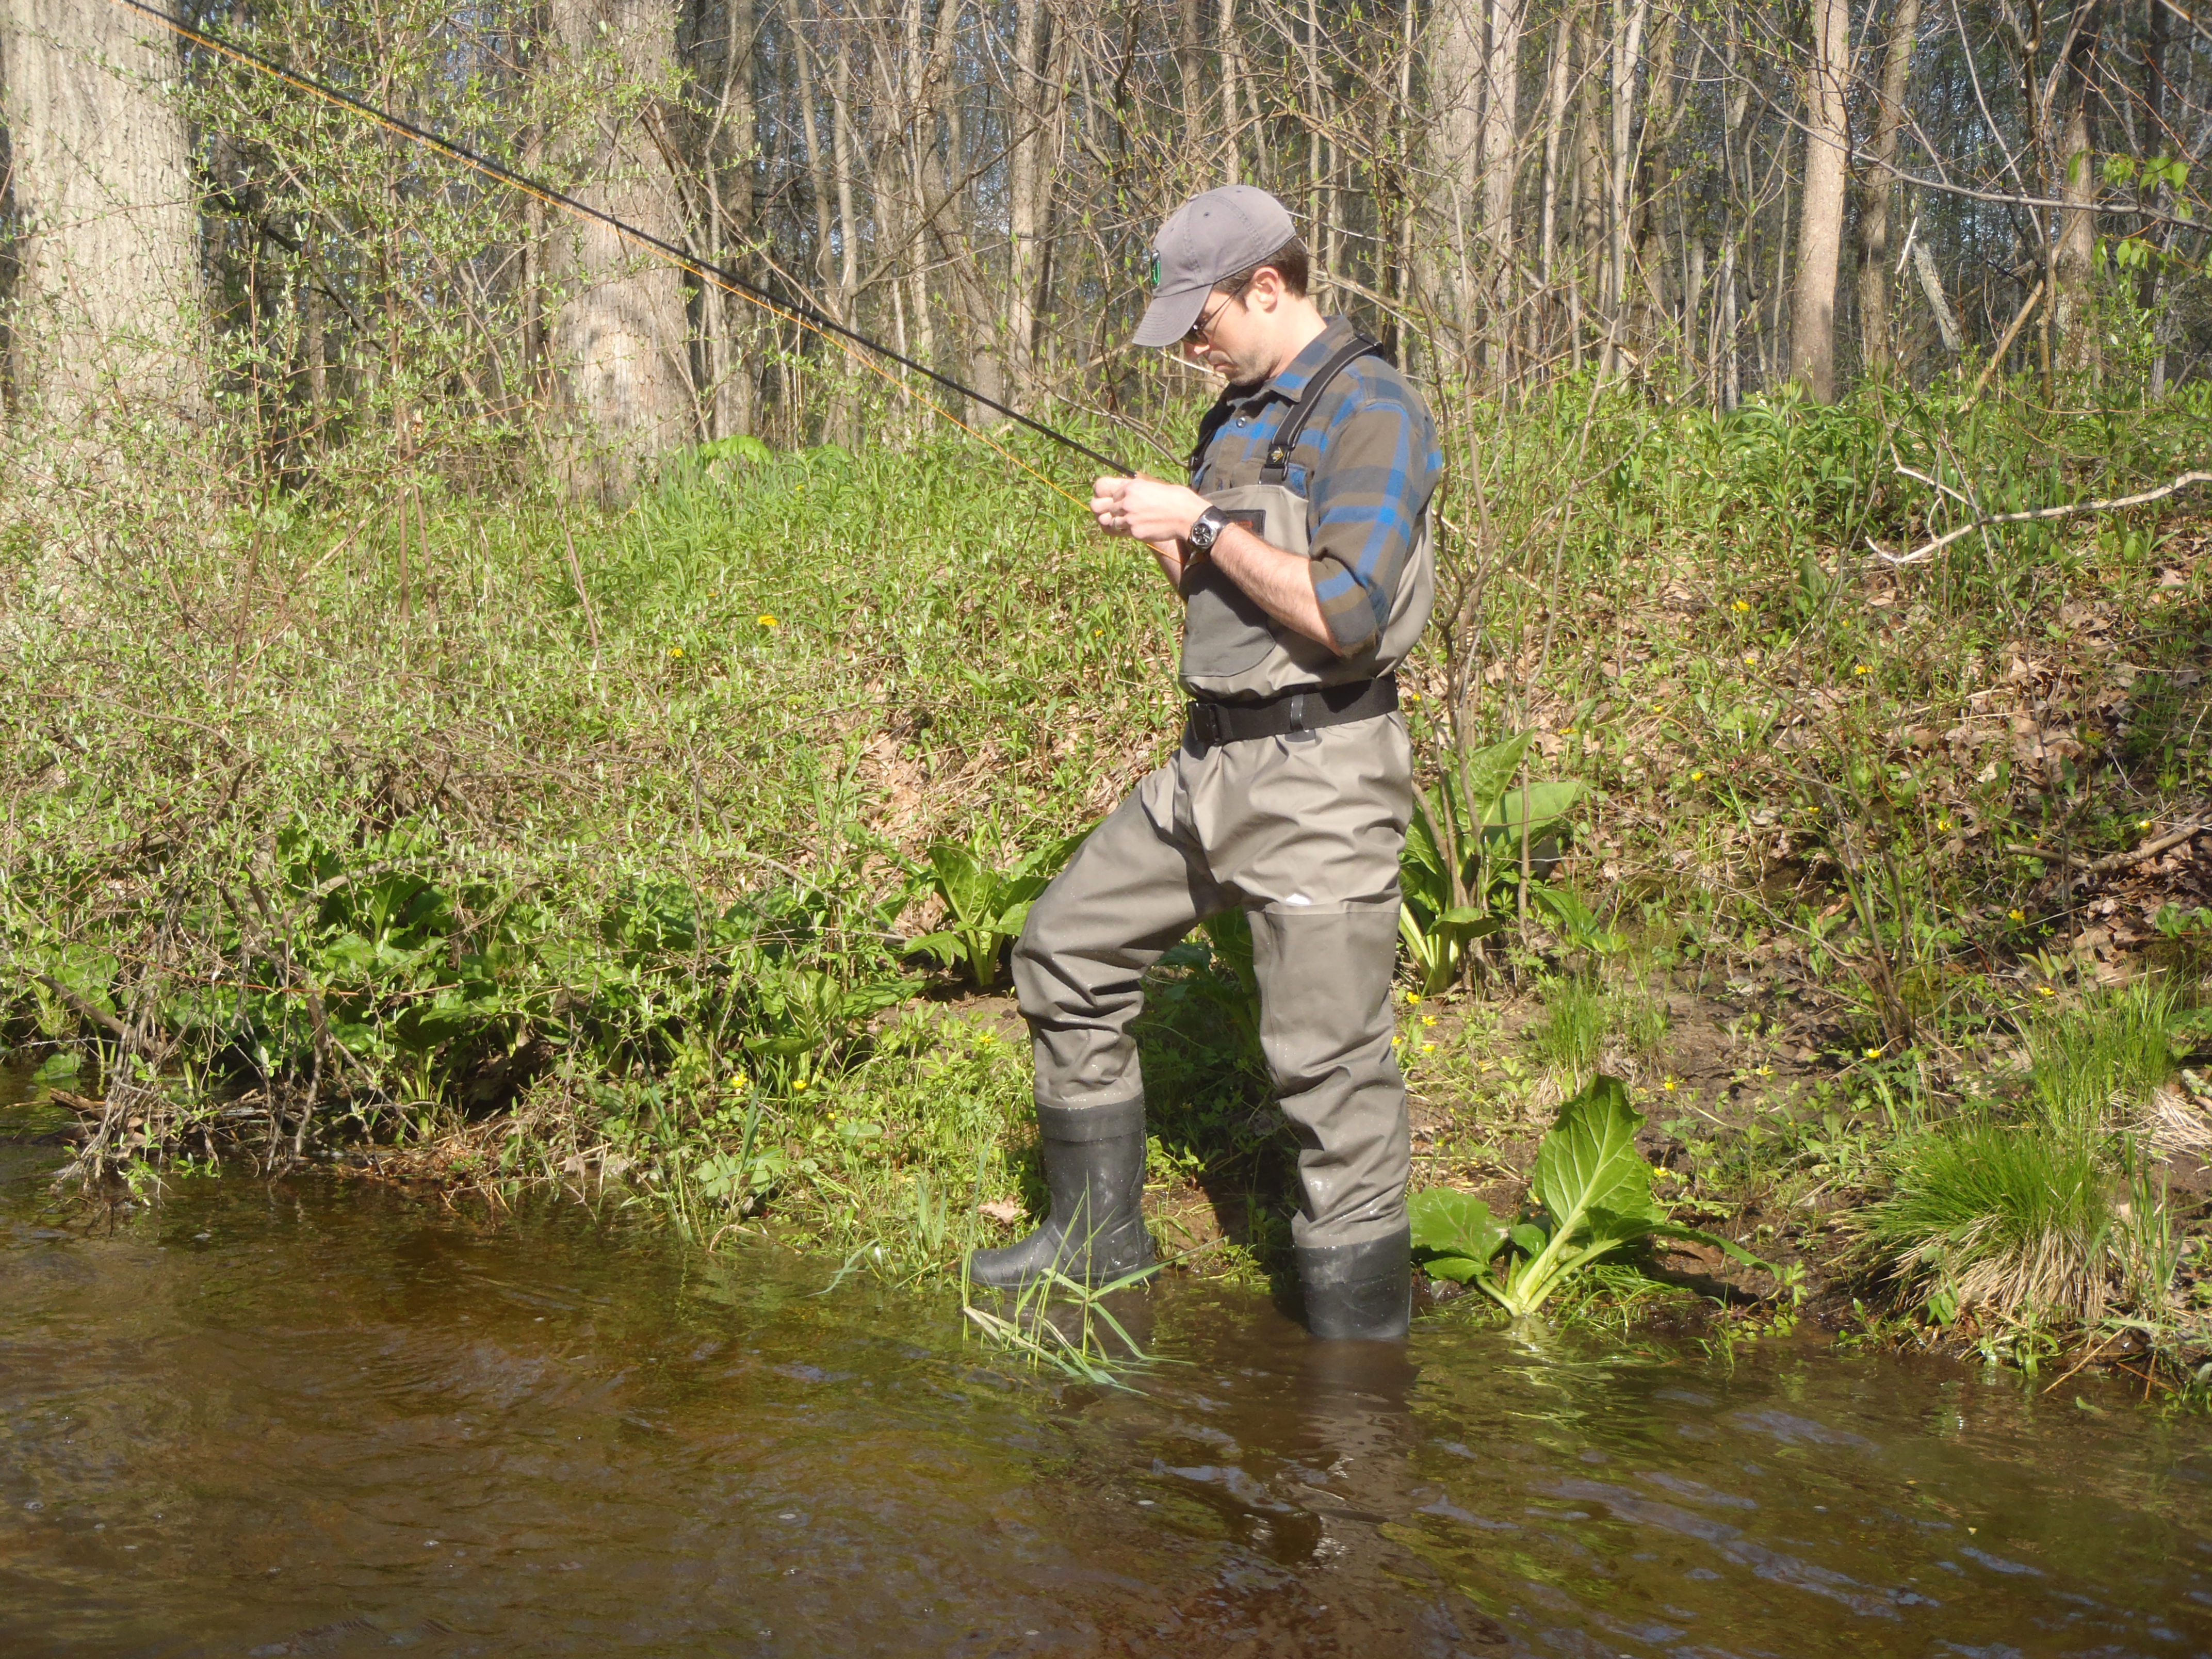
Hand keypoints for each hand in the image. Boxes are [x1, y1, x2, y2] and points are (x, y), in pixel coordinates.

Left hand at [1090, 475, 1211, 544]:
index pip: (1108, 493)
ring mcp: (1129, 518)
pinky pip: (1123, 533)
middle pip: (1105, 507)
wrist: (1186, 515)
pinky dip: (1128, 532)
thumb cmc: (1175, 498)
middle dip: (1110, 511)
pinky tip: (1140, 528)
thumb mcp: (1152, 486)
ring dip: (1118, 523)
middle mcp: (1126, 501)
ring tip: (1129, 522)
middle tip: (1115, 515)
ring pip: (1111, 522)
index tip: (1118, 503)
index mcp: (1130, 487)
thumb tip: (1123, 495)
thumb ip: (1134, 490)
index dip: (1113, 499)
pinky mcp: (1135, 532)